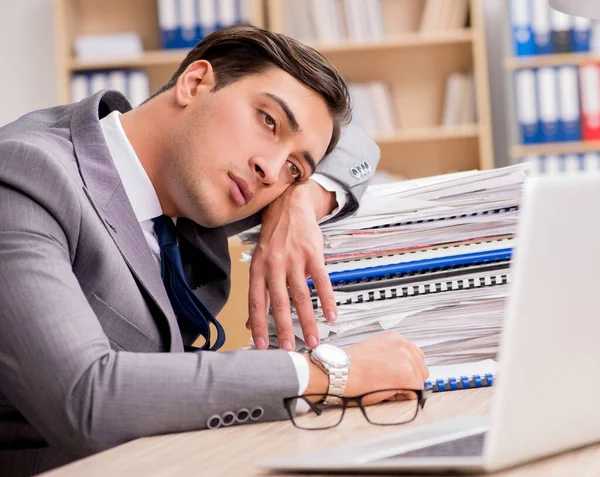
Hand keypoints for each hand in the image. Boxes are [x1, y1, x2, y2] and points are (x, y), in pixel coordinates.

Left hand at [247, 180, 337, 350]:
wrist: (289, 206)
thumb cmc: (274, 238)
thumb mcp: (260, 263)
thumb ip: (258, 294)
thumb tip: (250, 324)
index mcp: (258, 269)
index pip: (256, 301)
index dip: (258, 324)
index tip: (260, 346)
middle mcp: (274, 265)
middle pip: (280, 302)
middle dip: (285, 328)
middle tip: (290, 349)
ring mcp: (295, 259)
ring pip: (301, 295)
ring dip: (308, 320)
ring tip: (313, 339)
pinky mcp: (313, 254)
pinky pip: (322, 281)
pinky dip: (327, 300)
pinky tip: (332, 315)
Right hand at [304, 332, 428, 404]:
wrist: (339, 372)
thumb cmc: (349, 365)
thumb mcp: (374, 351)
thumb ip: (391, 356)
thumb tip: (401, 370)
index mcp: (396, 338)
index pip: (415, 357)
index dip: (405, 370)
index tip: (392, 375)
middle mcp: (404, 346)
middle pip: (421, 369)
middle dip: (408, 379)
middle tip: (386, 382)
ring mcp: (408, 360)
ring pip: (419, 382)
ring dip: (405, 388)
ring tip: (384, 385)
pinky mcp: (408, 377)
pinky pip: (415, 394)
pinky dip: (402, 397)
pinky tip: (385, 391)